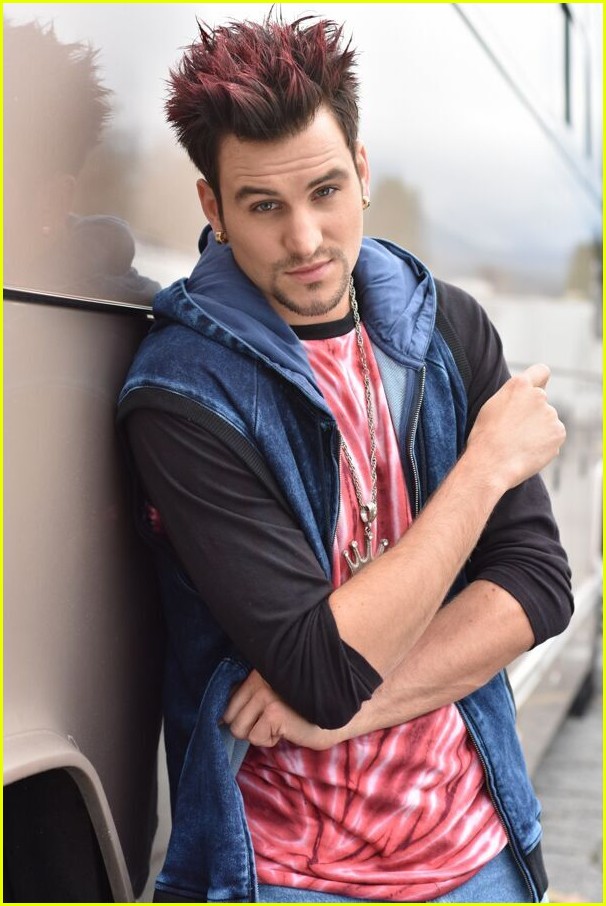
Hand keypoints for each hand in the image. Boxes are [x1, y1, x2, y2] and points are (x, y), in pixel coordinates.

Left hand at [223, 670, 338, 749]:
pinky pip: (257, 738)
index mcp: (257, 674)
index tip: (260, 719)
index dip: (239, 718)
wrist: (333, 718)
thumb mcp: (272, 696)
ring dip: (260, 735)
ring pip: (240, 730)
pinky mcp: (274, 712)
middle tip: (272, 723)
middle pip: (231, 718)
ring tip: (279, 725)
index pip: (229, 702)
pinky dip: (271, 741)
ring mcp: (266, 695)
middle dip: (249, 728)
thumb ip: (249, 699)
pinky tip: (287, 730)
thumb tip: (221, 717)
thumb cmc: (302, 711)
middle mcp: (259, 681)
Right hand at [466, 363, 564, 491]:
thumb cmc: (485, 437)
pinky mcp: (559, 432)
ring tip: (518, 444)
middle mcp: (538, 395)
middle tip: (514, 431)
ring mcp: (551, 414)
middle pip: (541, 402)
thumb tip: (526, 398)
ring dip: (538, 430)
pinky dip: (545, 444)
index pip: (541, 371)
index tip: (536, 391)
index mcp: (519, 385)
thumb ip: (513, 397)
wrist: (491, 464)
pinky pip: (553, 436)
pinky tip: (528, 452)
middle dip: (532, 413)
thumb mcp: (492, 407)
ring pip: (547, 421)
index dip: (539, 381)